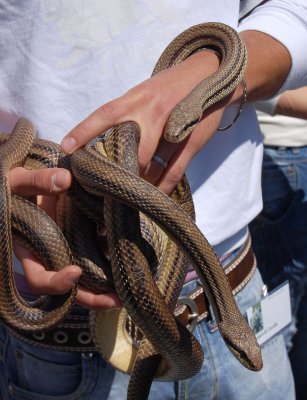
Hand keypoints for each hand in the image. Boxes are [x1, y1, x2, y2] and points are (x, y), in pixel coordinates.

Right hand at [10, 167, 120, 310]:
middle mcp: (51, 255)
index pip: (38, 278)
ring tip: (130, 286)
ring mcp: (69, 249)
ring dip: (108, 283)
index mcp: (30, 250)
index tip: (75, 272)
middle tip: (117, 300)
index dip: (55, 282)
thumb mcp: (18, 182)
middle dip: (93, 297)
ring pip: (88, 275)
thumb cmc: (15, 185)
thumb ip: (37, 181)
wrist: (29, 180)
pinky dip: (112, 257)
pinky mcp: (83, 238)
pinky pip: (98, 253)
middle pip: (70, 288)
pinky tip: (130, 255)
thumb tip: (64, 180)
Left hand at [61, 51, 231, 194]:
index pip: (104, 114)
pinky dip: (160, 188)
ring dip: (136, 184)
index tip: (66, 148)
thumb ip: (126, 114)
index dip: (84, 131)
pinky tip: (151, 198)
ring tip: (123, 199)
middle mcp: (152, 113)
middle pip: (128, 149)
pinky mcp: (191, 143)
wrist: (211, 74)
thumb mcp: (145, 92)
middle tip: (99, 188)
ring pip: (149, 165)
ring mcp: (173, 129)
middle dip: (114, 171)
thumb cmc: (171, 87)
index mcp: (137, 98)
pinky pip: (172, 173)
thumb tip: (106, 141)